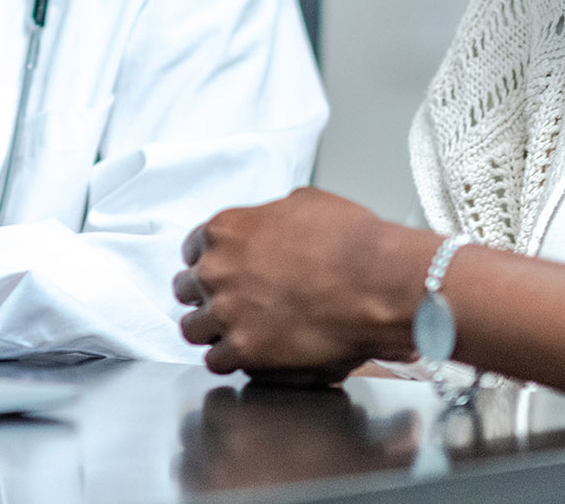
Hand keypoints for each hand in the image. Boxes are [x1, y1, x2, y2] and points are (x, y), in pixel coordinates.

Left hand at [174, 187, 436, 379]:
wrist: (377, 282)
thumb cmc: (350, 240)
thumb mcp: (305, 203)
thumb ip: (272, 216)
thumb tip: (273, 225)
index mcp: (225, 229)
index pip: (192, 248)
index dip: (211, 259)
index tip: (223, 269)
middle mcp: (216, 270)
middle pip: (186, 289)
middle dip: (206, 294)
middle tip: (230, 300)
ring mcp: (227, 312)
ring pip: (193, 329)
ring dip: (211, 330)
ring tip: (234, 332)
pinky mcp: (245, 350)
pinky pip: (216, 361)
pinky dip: (230, 359)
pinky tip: (249, 353)